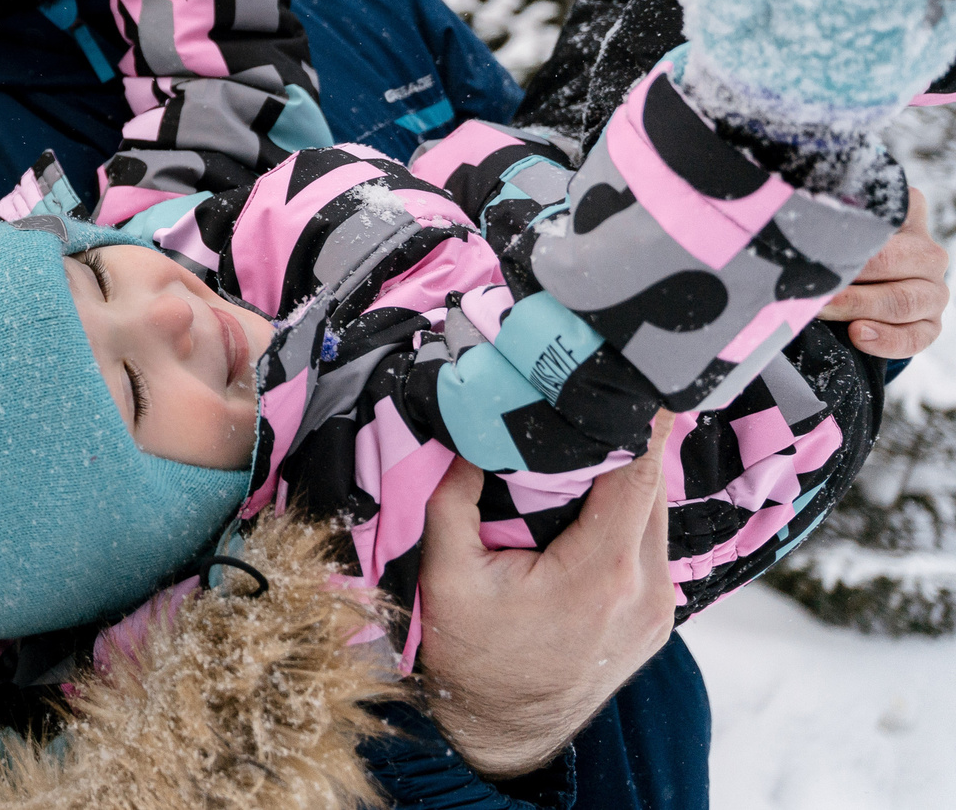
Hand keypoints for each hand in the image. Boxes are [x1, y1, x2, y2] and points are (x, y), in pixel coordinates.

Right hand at [412, 414, 676, 779]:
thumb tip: (464, 428)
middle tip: (594, 391)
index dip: (641, 420)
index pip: (639, 474)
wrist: (498, 731)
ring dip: (627, 475)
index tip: (634, 373)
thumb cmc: (470, 656)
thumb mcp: (445, 574)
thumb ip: (453, 497)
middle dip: (625, 439)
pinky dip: (628, 512)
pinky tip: (592, 495)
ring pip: (655, 515)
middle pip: (652, 486)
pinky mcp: (656, 618)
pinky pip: (650, 544)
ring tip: (590, 435)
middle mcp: (645, 591)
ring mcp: (658, 610)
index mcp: (601, 574)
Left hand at [821, 186, 946, 359]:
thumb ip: (826, 221)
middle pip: (890, 261)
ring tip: (823, 308)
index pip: (885, 218)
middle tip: (811, 281)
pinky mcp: (931, 324)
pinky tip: (857, 334)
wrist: (856, 291)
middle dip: (845, 274)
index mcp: (908, 216)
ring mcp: (934, 290)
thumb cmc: (839, 252)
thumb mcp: (837, 230)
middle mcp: (927, 252)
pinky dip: (884, 339)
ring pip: (902, 301)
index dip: (849, 231)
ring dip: (857, 306)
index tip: (814, 240)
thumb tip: (791, 227)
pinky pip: (913, 337)